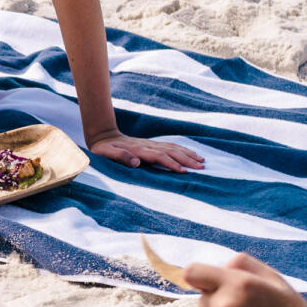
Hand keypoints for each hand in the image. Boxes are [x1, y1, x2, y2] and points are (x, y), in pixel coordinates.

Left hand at [90, 130, 206, 172]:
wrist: (104, 135)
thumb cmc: (104, 149)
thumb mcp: (107, 154)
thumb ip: (121, 157)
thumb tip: (137, 162)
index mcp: (139, 150)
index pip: (160, 157)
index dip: (172, 164)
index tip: (184, 171)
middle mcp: (148, 145)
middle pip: (171, 151)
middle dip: (187, 159)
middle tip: (201, 167)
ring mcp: (151, 144)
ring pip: (173, 148)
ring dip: (188, 154)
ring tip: (202, 160)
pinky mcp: (152, 144)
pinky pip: (170, 146)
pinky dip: (182, 149)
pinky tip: (191, 153)